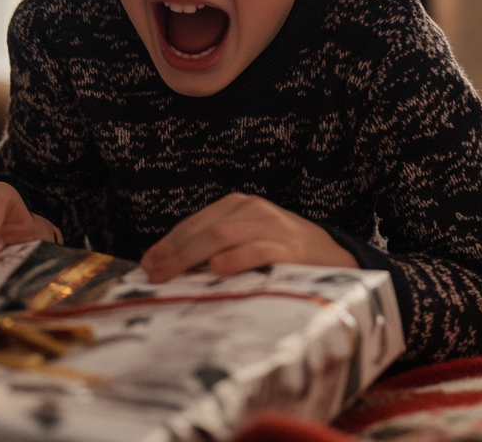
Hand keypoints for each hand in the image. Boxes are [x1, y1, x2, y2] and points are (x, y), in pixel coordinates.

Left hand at [139, 193, 357, 282]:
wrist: (335, 255)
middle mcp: (252, 210)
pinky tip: (217, 270)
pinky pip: (259, 251)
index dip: (168, 243)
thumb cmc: (282, 252)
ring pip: (224, 236)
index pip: (194, 223)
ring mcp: (272, 226)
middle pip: (204, 230)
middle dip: (173, 253)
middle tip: (153, 275)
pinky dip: (236, 259)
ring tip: (171, 275)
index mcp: (237, 206)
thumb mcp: (247, 240)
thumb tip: (171, 269)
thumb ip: (215, 248)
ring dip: (192, 257)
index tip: (146, 264)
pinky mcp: (290, 248)